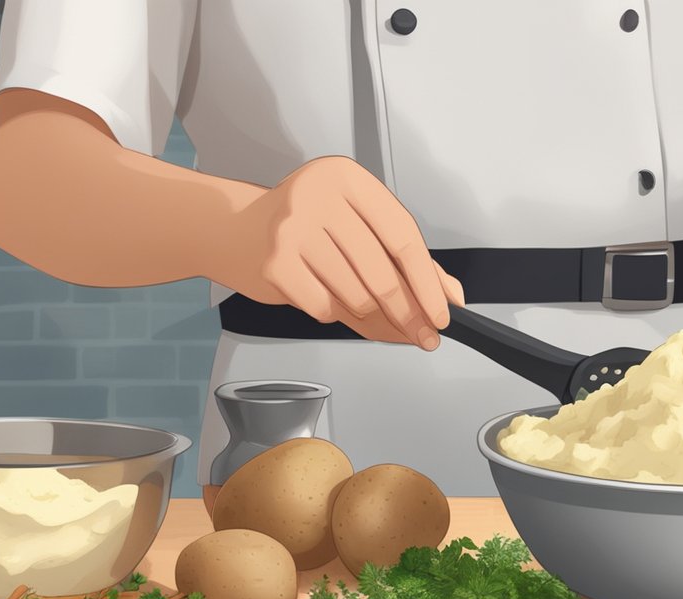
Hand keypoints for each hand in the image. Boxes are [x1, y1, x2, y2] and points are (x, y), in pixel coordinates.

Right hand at [222, 156, 463, 347]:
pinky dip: (332, 313)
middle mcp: (319, 198)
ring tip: (366, 310)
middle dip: (406, 312)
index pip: (403, 239)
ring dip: (369, 315)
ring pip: (355, 295)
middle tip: (421, 334)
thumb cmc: (305, 225)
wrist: (233, 229)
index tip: (441, 314)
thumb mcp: (358, 224)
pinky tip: (324, 296)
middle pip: (381, 273)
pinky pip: (323, 308)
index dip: (427, 283)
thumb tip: (449, 294)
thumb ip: (407, 257)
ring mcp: (293, 230)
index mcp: (349, 180)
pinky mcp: (274, 263)